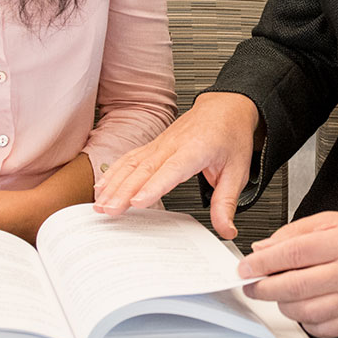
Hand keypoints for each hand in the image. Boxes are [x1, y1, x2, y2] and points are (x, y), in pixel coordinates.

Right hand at [94, 92, 259, 238]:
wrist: (225, 107)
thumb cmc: (230, 135)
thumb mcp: (238, 171)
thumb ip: (227, 202)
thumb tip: (226, 229)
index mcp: (196, 149)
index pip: (171, 170)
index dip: (153, 186)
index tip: (137, 202)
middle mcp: (173, 145)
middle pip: (144, 169)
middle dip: (123, 191)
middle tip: (109, 211)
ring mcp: (160, 144)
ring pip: (132, 164)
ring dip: (113, 184)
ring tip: (100, 204)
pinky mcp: (153, 146)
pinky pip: (129, 158)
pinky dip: (113, 173)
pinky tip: (102, 186)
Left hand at [239, 212, 337, 337]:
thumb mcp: (337, 220)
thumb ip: (297, 232)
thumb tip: (264, 249)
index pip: (291, 254)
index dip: (261, 263)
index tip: (246, 269)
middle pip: (293, 286)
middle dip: (263, 288)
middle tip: (252, 286)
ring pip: (304, 311)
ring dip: (282, 305)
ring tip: (280, 294)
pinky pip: (322, 329)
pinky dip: (305, 322)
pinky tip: (304, 308)